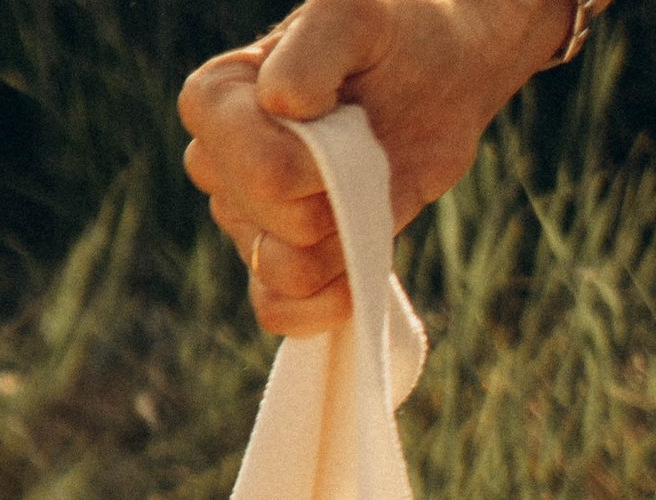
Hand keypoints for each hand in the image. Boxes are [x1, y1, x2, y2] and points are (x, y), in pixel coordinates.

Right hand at [180, 0, 575, 337]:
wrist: (439, 75)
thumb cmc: (393, 34)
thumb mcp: (356, 13)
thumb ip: (311, 48)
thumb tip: (281, 105)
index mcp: (216, 101)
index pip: (256, 172)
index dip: (312, 165)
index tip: (344, 116)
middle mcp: (218, 165)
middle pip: (274, 223)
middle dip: (335, 193)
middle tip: (362, 145)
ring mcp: (244, 221)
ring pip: (284, 270)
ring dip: (341, 237)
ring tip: (362, 187)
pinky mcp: (275, 266)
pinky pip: (277, 312)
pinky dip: (325, 302)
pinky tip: (355, 262)